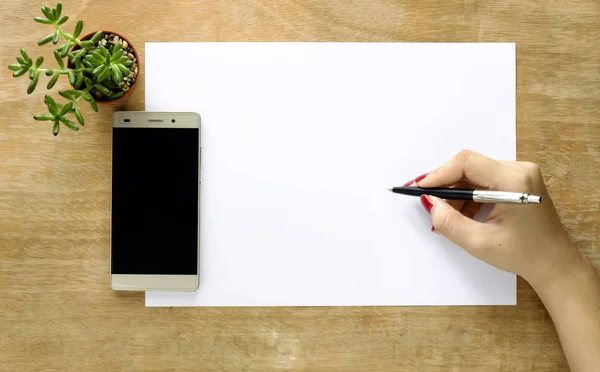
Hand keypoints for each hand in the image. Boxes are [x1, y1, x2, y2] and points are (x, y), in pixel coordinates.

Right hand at [410, 150, 583, 287]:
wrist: (554, 263)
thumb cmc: (522, 255)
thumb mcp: (478, 242)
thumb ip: (448, 221)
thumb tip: (428, 202)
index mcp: (514, 180)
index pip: (467, 163)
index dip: (439, 173)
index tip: (420, 188)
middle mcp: (519, 169)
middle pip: (470, 167)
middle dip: (447, 187)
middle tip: (431, 206)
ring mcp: (520, 174)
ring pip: (475, 175)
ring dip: (457, 194)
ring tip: (450, 218)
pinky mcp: (518, 181)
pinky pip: (484, 181)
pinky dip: (469, 196)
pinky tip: (464, 216)